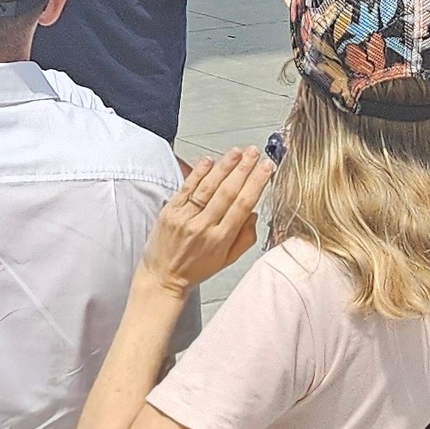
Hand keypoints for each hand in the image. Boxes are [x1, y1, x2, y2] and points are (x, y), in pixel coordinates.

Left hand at [138, 148, 271, 294]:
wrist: (163, 277)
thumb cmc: (196, 269)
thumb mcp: (227, 260)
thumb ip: (245, 238)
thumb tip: (254, 213)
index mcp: (221, 239)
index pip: (243, 205)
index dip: (257, 183)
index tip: (267, 168)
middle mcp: (203, 226)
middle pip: (228, 191)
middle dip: (244, 169)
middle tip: (254, 153)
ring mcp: (184, 217)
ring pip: (208, 186)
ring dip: (224, 166)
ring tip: (237, 151)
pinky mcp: (169, 211)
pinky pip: (187, 187)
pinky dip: (199, 172)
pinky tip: (210, 160)